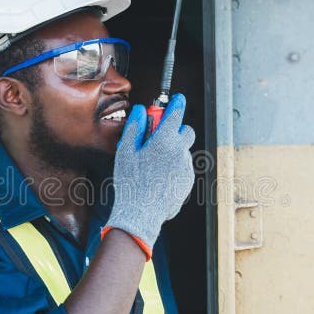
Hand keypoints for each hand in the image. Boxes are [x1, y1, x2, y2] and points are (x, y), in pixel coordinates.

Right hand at [104, 93, 195, 255]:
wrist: (141, 214)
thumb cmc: (131, 182)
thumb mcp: (126, 151)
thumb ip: (135, 127)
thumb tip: (142, 111)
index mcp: (165, 140)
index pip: (176, 113)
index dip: (176, 103)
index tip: (177, 99)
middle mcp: (180, 151)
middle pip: (186, 131)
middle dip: (176, 129)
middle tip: (157, 136)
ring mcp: (186, 167)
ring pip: (183, 150)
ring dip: (172, 150)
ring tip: (152, 164)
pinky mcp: (188, 181)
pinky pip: (182, 167)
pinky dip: (173, 167)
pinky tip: (157, 177)